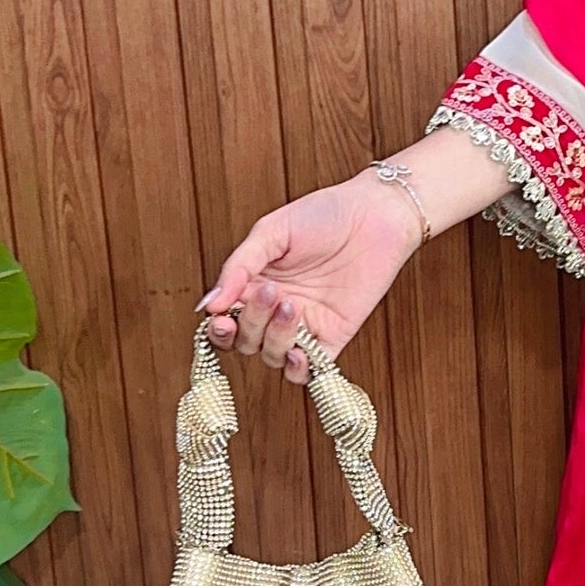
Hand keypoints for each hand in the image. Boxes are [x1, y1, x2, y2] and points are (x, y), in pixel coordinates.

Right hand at [200, 177, 420, 381]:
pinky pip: (310, 370)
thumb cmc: (323, 215)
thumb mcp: (271, 233)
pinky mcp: (333, 337)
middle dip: (252, 323)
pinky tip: (300, 353)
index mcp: (254, 285)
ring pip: (273, 355)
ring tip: (291, 305)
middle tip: (270, 292)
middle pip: (246, 341)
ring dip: (275, 338)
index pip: (226, 320)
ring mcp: (304, 326)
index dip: (219, 328)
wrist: (374, 216)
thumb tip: (209, 305)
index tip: (221, 318)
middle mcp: (275, 310)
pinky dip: (299, 370)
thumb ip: (238, 268)